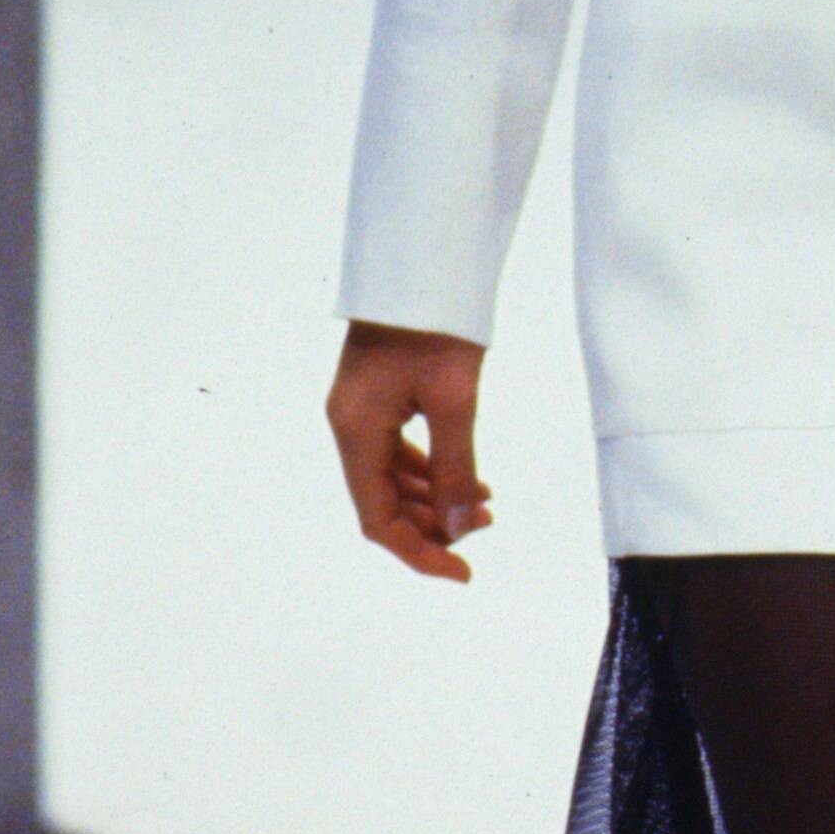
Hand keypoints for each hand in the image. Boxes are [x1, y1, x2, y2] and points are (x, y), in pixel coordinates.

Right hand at [327, 321, 491, 579]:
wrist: (425, 261)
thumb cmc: (438, 324)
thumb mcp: (456, 401)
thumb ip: (457, 470)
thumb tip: (464, 529)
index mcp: (355, 431)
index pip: (377, 519)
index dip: (418, 552)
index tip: (462, 572)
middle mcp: (348, 426)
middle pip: (382, 502)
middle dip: (432, 525)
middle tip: (486, 527)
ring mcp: (360, 411)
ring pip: (391, 477)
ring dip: (434, 499)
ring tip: (485, 506)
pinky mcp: (376, 396)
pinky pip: (396, 451)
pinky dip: (430, 471)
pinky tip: (467, 479)